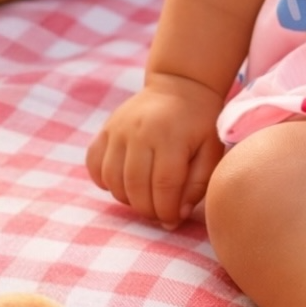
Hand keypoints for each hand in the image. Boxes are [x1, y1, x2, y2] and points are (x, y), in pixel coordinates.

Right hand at [86, 74, 225, 228]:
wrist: (181, 86)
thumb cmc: (200, 124)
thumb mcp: (211, 150)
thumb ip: (198, 183)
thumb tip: (176, 215)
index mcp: (170, 136)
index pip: (163, 186)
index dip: (167, 211)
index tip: (173, 220)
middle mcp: (140, 132)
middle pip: (135, 187)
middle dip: (147, 210)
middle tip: (159, 213)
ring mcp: (118, 130)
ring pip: (113, 180)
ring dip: (128, 199)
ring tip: (145, 198)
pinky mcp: (105, 130)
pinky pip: (94, 165)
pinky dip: (104, 181)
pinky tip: (123, 183)